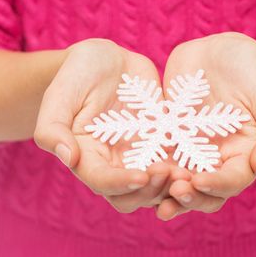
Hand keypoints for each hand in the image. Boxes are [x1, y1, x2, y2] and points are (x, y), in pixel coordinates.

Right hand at [33, 39, 172, 212]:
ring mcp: (139, 158)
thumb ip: (53, 127)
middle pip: (132, 196)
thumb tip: (68, 158)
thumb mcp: (60, 94)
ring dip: (173, 186)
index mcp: (85, 158)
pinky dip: (189, 169)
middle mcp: (112, 165)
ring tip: (189, 172)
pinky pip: (178, 165)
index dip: (121, 183)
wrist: (106, 59)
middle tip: (170, 173)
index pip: (102, 182)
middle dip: (151, 191)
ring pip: (157, 188)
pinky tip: (203, 160)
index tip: (142, 175)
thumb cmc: (77, 74)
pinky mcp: (162, 146)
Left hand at [155, 32, 255, 219]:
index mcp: (245, 156)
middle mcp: (216, 161)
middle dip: (189, 196)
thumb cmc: (253, 72)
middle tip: (174, 192)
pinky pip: (154, 158)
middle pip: (204, 192)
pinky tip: (131, 171)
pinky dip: (145, 168)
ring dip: (164, 191)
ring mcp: (189, 152)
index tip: (200, 181)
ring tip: (151, 192)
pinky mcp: (167, 139)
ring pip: (176, 182)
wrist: (221, 52)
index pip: (233, 181)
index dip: (218, 185)